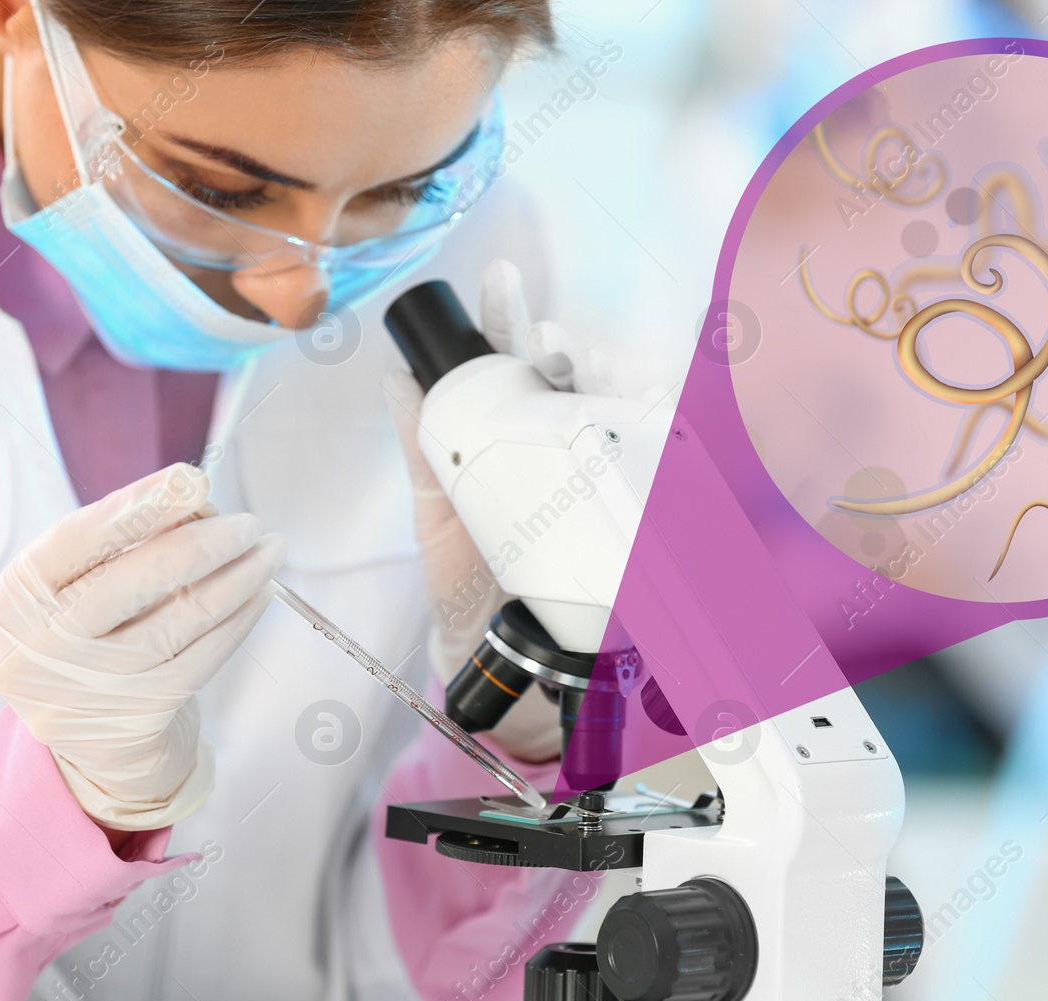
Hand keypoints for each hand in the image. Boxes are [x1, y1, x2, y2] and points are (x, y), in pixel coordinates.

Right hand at [0, 464, 285, 830]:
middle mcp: (39, 649)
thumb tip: (192, 500)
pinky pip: (203, 658)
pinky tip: (260, 594)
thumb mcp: (69, 595)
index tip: (191, 478)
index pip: (74, 540)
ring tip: (269, 550)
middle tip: (248, 523)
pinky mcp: (137, 718)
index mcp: (11, 602)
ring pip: (180, 619)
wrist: (91, 743)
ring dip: (237, 578)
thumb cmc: (86, 643)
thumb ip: (113, 548)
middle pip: (133, 580)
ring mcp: (89, 689)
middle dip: (203, 542)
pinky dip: (238, 620)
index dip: (137, 506)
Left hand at [384, 260, 617, 762]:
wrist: (500, 667)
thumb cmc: (467, 585)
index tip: (498, 285)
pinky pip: (648, 462)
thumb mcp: (436, 514)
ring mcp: (589, 480)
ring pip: (605, 407)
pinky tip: (646, 403)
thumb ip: (421, 448)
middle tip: (543, 331)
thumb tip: (394, 376)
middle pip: (562, 375)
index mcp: (502, 439)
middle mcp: (550, 450)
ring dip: (597, 376)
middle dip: (555, 342)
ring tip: (577, 360)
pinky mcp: (623, 516)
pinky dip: (654, 426)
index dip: (506, 318)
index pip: (508, 361)